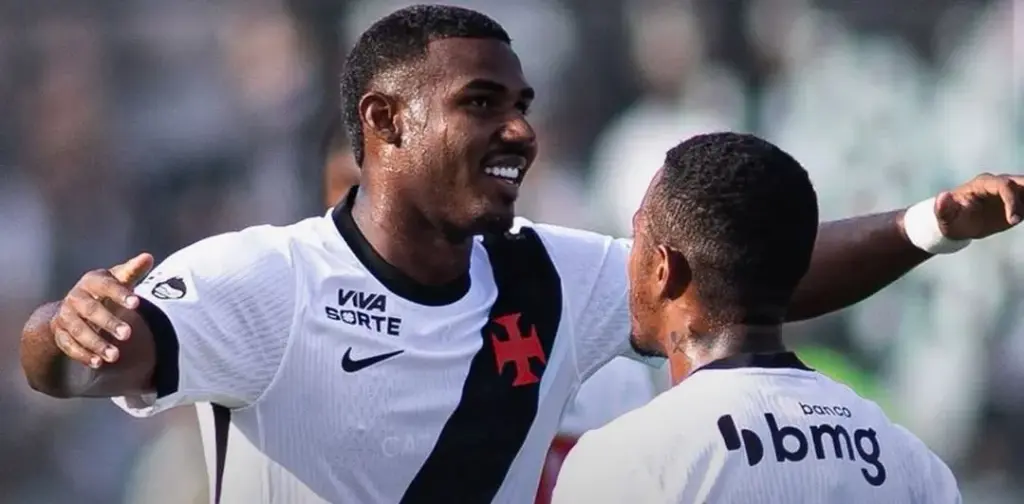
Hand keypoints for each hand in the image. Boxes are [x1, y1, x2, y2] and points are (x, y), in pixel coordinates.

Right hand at [51, 253, 153, 368]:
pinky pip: (68, 345)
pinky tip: (98, 363)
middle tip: (128, 334)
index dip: (120, 294)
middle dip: (109, 322)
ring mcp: (66, 316)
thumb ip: (133, 271)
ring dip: (96, 343)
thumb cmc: (105, 290)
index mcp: (91, 281)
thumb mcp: (118, 279)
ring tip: (115, 356)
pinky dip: (82, 355)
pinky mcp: (60, 333)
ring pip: (78, 330)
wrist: (74, 305)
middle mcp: (75, 297)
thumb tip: (148, 257)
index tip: (138, 303)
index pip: (106, 285)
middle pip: (91, 310)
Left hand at [935, 173, 1023, 239]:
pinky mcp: (1018, 204)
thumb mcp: (944, 216)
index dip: (1012, 201)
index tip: (1014, 221)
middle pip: (1022, 182)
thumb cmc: (950, 219)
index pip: (1004, 186)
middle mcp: (1000, 185)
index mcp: (983, 184)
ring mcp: (1011, 194)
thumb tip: (943, 196)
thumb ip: (943, 208)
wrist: (958, 225)